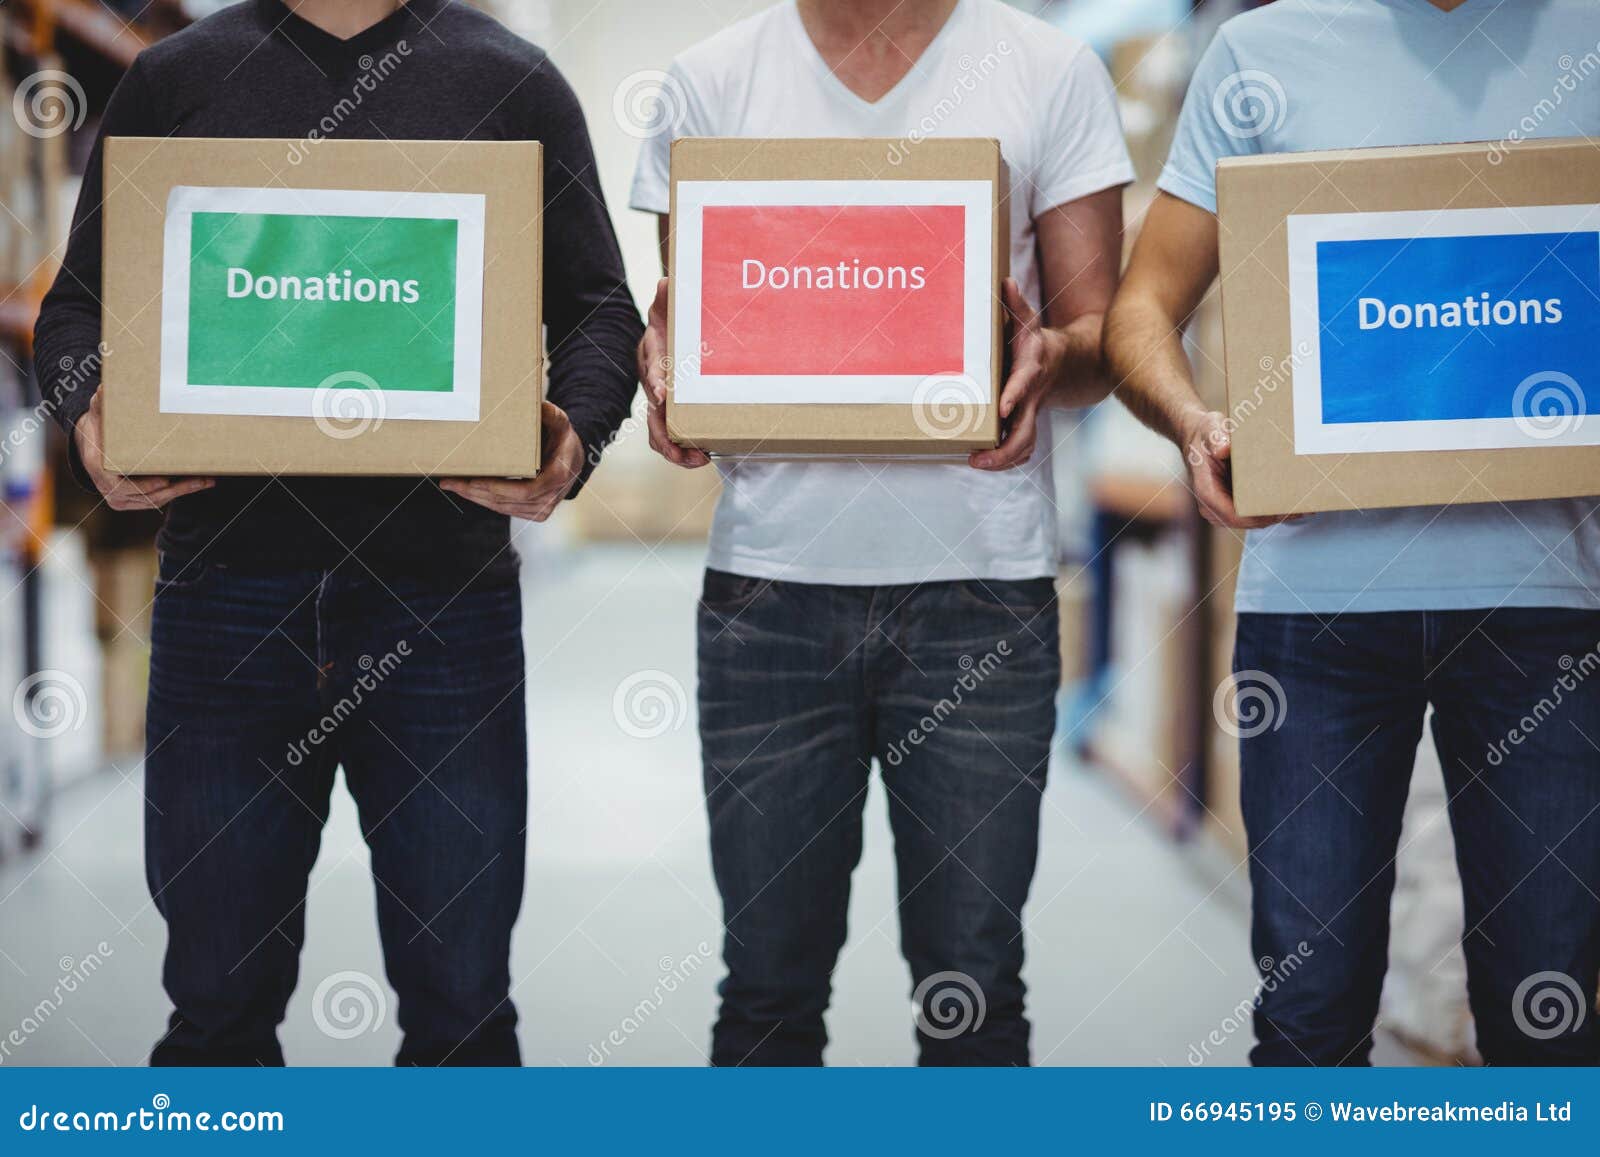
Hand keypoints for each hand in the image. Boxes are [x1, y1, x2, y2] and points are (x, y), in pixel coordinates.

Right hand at [75, 388, 213, 509]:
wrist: (91, 445)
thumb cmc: (98, 427)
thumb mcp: (97, 414)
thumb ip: (100, 403)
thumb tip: (104, 388)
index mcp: (98, 470)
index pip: (122, 485)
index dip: (144, 485)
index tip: (164, 480)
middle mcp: (108, 489)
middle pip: (146, 496)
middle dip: (175, 489)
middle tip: (198, 480)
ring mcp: (120, 499)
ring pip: (155, 500)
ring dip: (182, 491)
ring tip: (205, 481)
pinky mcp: (132, 501)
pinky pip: (157, 499)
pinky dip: (177, 492)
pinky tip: (197, 483)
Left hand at [440, 400, 583, 520]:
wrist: (574, 459)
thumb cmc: (562, 438)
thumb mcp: (560, 422)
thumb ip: (552, 415)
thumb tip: (540, 406)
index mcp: (558, 476)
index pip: (524, 491)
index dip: (497, 489)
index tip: (473, 480)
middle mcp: (551, 497)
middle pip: (507, 502)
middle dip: (476, 492)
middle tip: (450, 481)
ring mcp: (543, 509)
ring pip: (503, 508)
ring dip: (476, 498)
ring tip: (452, 485)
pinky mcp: (535, 513)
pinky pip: (506, 510)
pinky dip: (485, 500)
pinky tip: (468, 491)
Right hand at [638, 278, 708, 468]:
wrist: (672, 327)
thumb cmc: (673, 316)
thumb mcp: (669, 302)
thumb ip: (667, 294)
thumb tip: (666, 283)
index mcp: (652, 354)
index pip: (651, 369)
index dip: (654, 383)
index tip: (661, 396)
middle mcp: (653, 380)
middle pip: (652, 414)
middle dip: (665, 435)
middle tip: (682, 450)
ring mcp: (662, 400)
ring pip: (659, 431)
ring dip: (676, 450)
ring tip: (698, 459)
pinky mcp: (674, 411)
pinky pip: (673, 435)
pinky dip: (685, 449)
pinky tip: (704, 455)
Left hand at [971, 278, 1054, 470]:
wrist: (1066, 363)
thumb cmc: (1036, 340)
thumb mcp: (1027, 320)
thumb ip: (1016, 304)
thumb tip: (1005, 282)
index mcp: (1031, 370)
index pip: (1023, 384)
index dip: (1014, 395)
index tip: (1004, 409)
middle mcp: (1032, 397)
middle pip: (1025, 432)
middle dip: (1004, 450)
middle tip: (977, 459)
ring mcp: (1030, 414)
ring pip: (1024, 445)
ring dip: (1002, 460)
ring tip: (977, 464)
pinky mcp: (1026, 423)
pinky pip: (1020, 447)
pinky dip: (1005, 458)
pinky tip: (985, 462)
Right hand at [1181, 410, 1297, 528]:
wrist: (1199, 438)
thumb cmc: (1206, 435)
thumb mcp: (1210, 430)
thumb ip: (1216, 439)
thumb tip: (1223, 449)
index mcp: (1206, 492)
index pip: (1234, 515)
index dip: (1259, 517)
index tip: (1282, 510)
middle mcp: (1212, 506)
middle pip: (1247, 521)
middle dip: (1274, 516)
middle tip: (1301, 508)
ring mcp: (1222, 509)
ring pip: (1252, 521)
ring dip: (1275, 515)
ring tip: (1302, 506)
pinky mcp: (1231, 506)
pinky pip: (1252, 514)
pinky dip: (1271, 509)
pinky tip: (1291, 501)